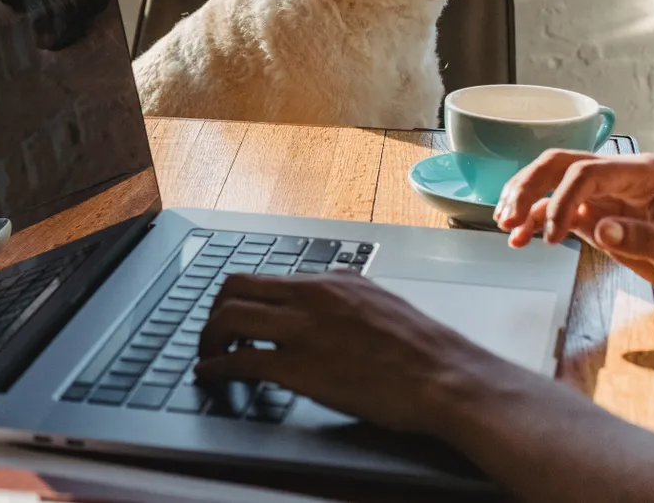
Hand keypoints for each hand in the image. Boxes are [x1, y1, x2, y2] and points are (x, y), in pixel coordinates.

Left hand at [194, 272, 512, 434]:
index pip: (266, 276)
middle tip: (211, 332)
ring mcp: (303, 329)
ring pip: (229, 317)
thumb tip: (329, 297)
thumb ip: (347, 297)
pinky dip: (216, 367)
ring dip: (208, 337)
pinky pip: (240, 359)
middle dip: (214, 310)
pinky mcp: (299, 367)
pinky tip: (211, 375)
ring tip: (207, 354)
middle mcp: (312, 296)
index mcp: (333, 281)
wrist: (447, 378)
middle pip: (236, 286)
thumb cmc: (425, 351)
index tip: (231, 311)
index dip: (240, 297)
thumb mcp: (382, 303)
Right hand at [495, 150, 653, 303]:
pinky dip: (534, 220)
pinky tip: (520, 238)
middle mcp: (618, 177)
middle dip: (528, 187)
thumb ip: (644, 238)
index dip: (562, 200)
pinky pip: (556, 209)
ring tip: (506, 226)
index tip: (553, 236)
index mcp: (643, 174)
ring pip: (551, 182)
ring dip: (524, 200)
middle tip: (507, 217)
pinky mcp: (595, 214)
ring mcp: (604, 194)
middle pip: (559, 165)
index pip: (586, 172)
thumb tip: (600, 228)